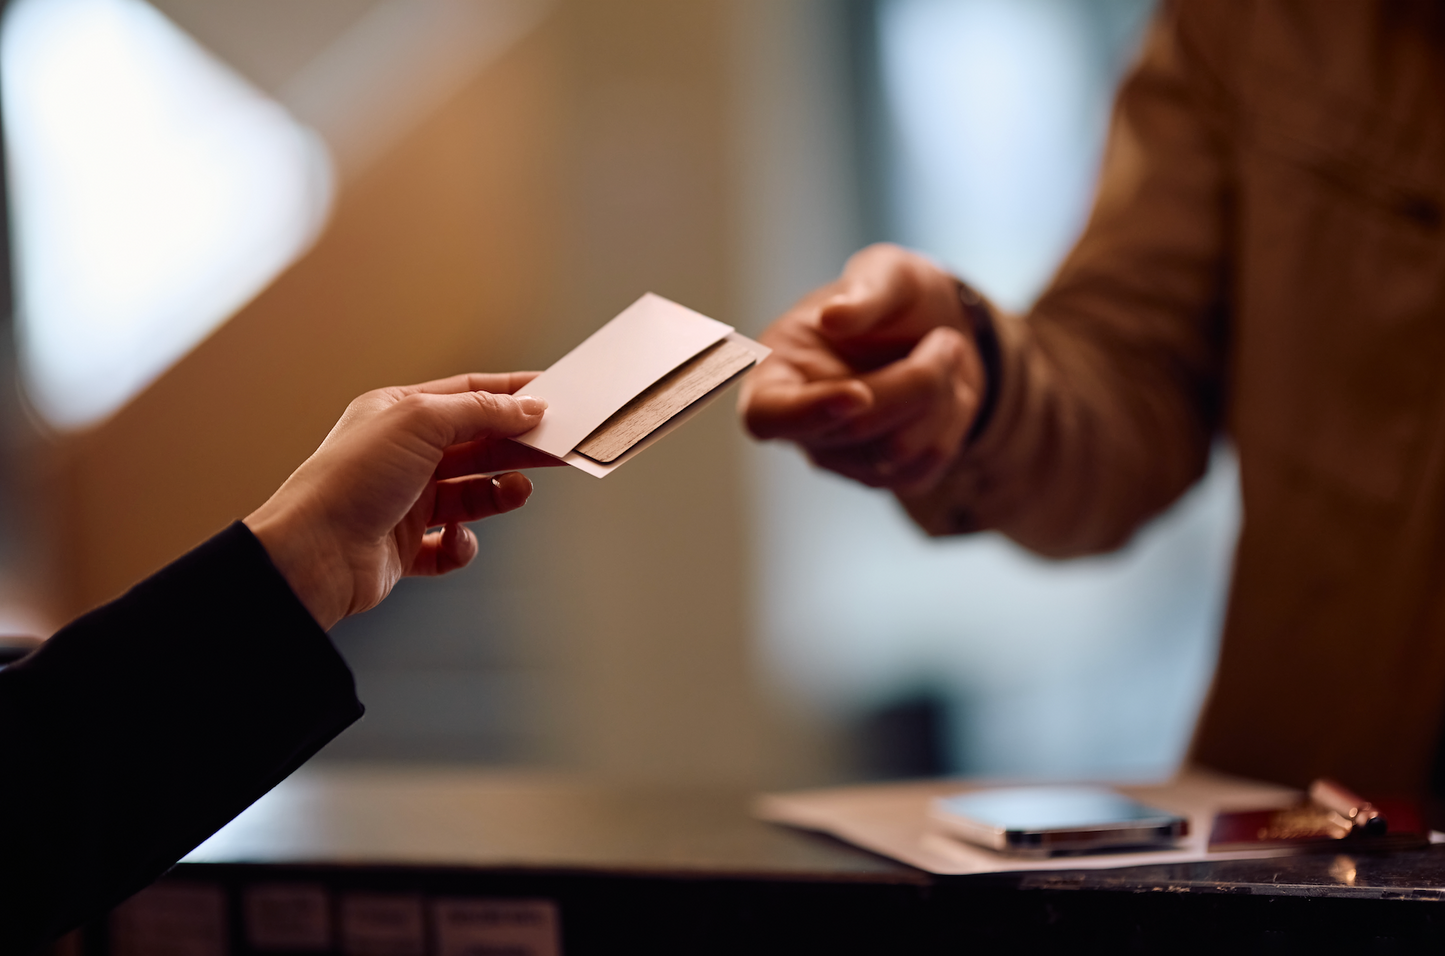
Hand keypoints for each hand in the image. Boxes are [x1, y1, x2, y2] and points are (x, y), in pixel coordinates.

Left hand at [244, 372, 562, 629]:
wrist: (313, 554)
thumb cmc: (351, 480)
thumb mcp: (421, 422)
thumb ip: (481, 411)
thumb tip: (526, 408)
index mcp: (398, 413)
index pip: (468, 395)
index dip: (512, 394)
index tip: (555, 397)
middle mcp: (402, 455)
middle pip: (478, 444)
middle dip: (519, 446)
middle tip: (560, 448)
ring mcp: (404, 502)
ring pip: (471, 495)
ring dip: (498, 495)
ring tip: (517, 494)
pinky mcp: (405, 547)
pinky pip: (452, 544)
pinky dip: (462, 544)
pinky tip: (454, 539)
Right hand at [739, 243, 986, 493]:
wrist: (941, 329)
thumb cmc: (896, 299)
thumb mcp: (886, 272)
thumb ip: (862, 292)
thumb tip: (833, 317)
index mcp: (776, 373)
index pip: (768, 415)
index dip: (808, 412)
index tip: (859, 393)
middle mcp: (802, 427)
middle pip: (855, 428)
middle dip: (915, 382)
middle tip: (946, 340)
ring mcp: (842, 459)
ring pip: (896, 452)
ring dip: (940, 398)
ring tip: (947, 354)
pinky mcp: (885, 476)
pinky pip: (926, 466)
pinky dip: (953, 421)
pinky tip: (949, 392)